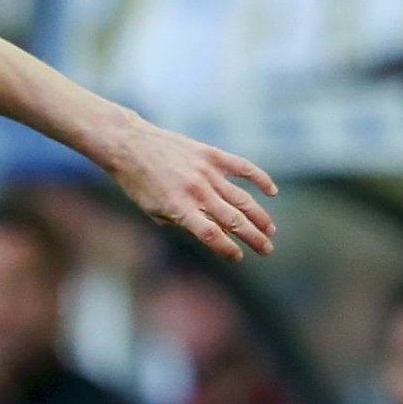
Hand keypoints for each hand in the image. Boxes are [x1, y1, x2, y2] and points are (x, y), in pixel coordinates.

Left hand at [105, 117, 277, 260]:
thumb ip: (179, 222)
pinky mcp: (212, 155)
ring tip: (269, 230)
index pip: (211, 234)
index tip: (237, 257)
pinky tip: (271, 193)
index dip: (227, 249)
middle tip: (267, 250)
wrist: (131, 145)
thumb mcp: (152, 209)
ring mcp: (207, 172)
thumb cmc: (137, 182)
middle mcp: (197, 192)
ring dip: (259, 217)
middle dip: (253, 238)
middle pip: (233, 220)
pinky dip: (260, 180)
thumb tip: (206, 231)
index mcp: (180, 208)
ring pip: (243, 199)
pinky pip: (243, 168)